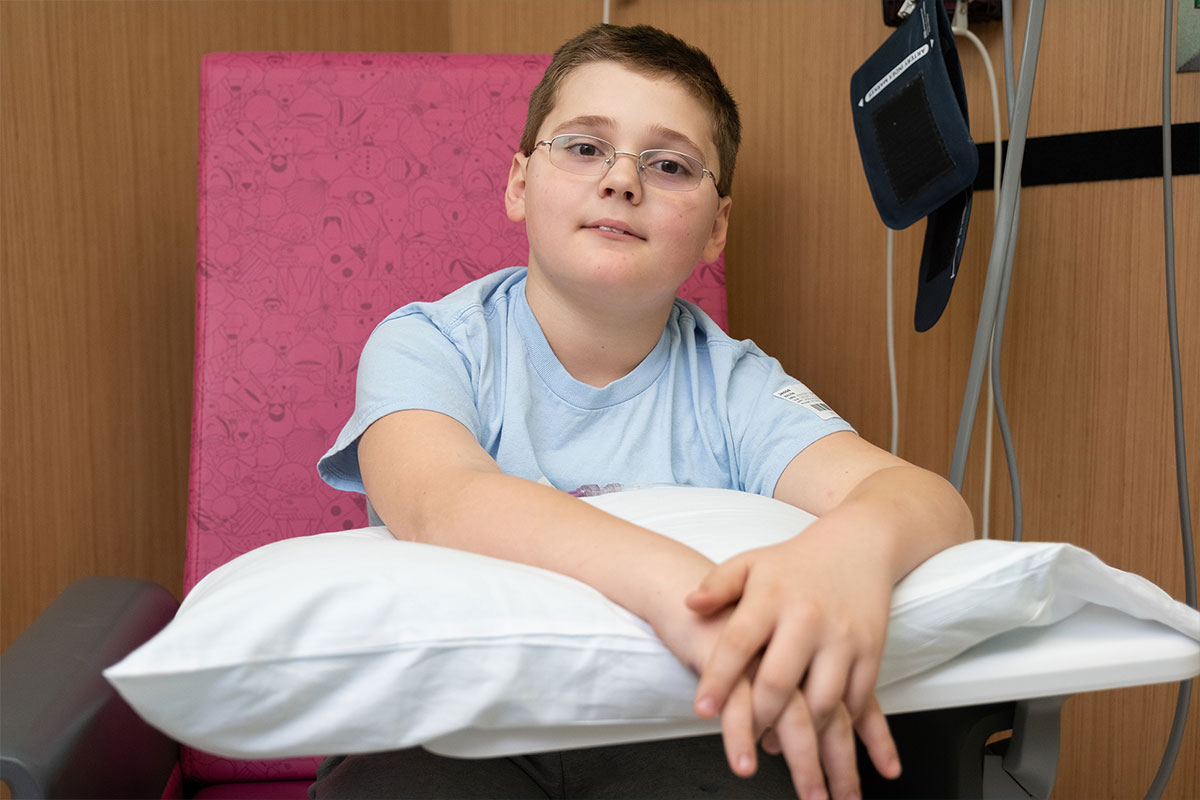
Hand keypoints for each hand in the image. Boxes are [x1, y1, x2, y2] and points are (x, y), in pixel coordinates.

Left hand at [686, 523, 901, 798]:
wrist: (859, 545)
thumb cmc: (795, 561)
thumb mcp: (751, 564)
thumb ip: (718, 585)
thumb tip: (689, 604)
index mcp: (771, 596)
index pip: (738, 643)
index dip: (717, 680)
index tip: (701, 711)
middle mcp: (807, 618)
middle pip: (779, 682)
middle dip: (759, 720)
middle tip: (742, 743)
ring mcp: (843, 637)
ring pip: (821, 701)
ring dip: (801, 735)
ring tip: (776, 748)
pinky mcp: (872, 651)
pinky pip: (857, 700)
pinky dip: (838, 725)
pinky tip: (821, 737)